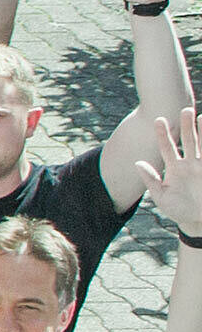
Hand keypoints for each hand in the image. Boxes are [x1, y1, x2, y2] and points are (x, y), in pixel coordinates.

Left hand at [130, 108, 201, 234]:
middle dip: (186, 126)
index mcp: (175, 168)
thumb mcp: (161, 196)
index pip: (167, 147)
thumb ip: (151, 179)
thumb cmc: (179, 210)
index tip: (158, 120)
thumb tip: (137, 163)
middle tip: (185, 109)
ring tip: (201, 116)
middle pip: (188, 140)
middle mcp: (190, 164)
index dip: (163, 134)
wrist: (198, 222)